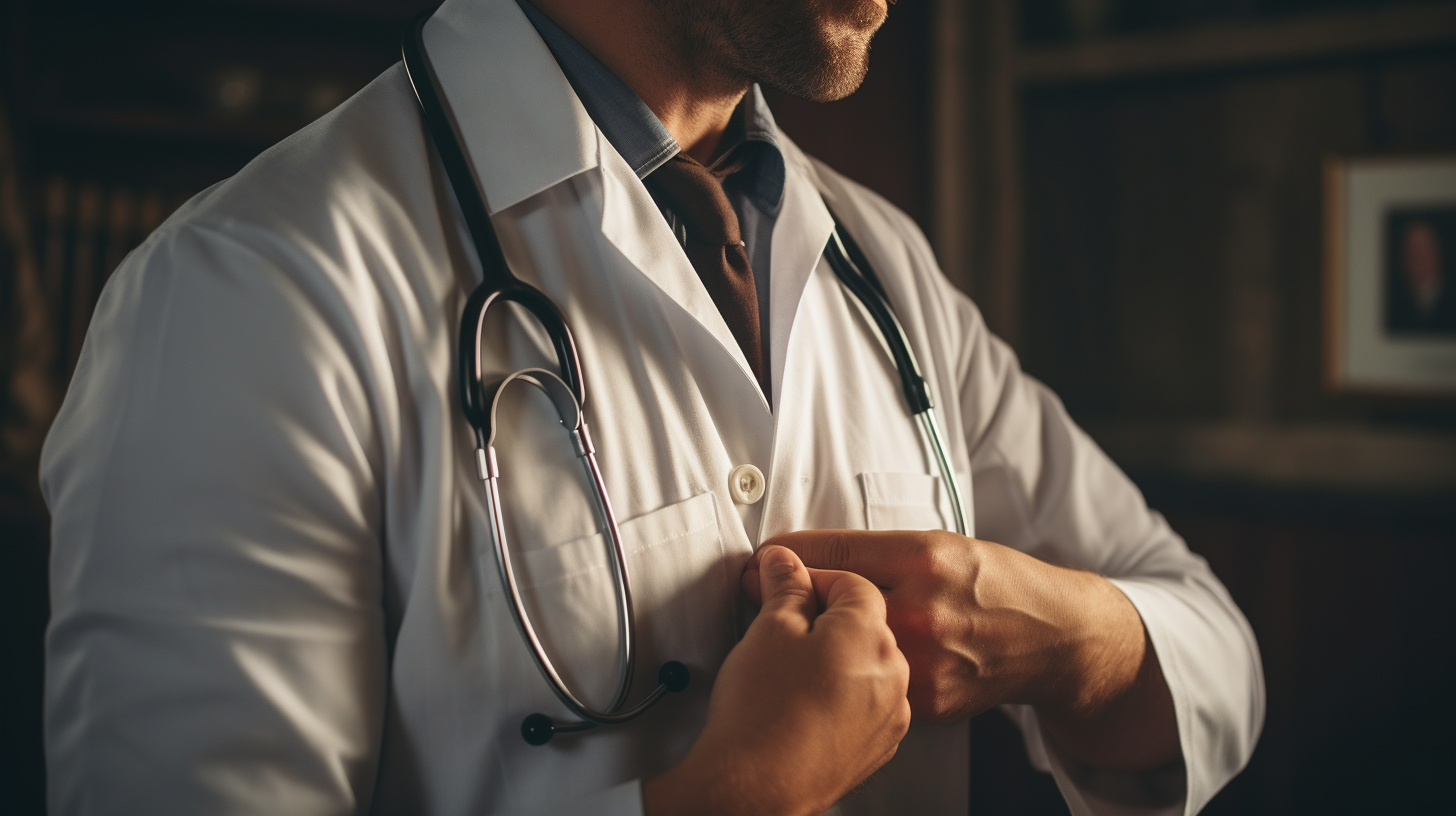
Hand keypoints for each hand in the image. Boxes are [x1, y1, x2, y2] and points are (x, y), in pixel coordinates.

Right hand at [644, 545, 910, 815]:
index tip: (785, 580)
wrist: (756, 787)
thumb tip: (786, 564)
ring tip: (790, 667)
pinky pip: (868, 699)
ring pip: (867, 661)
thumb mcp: (768, 628)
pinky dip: (843, 691)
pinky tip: (805, 698)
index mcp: (870, 634)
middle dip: (825, 615)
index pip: (852, 581)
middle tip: (781, 622)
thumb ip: (785, 586)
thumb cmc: (763, 716)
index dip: (813, 576)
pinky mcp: (880, 742)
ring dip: (836, 654)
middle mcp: (894, 671)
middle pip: (865, 621)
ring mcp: (891, 711)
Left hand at [743, 530, 1178, 771]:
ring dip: (814, 638)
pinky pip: (870, 681)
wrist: (1051, 637)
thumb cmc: (996, 582)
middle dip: (791, 596)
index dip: (789, 554)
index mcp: (926, 557)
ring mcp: (925, 658)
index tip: (762, 557)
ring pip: (843, 648)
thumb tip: (812, 554)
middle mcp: (923, 607)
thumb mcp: (942, 545)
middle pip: (829, 601)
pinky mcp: (927, 697)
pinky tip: (843, 665)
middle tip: (760, 588)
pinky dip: (852, 672)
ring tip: (800, 629)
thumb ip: (881, 552)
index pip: (835, 552)